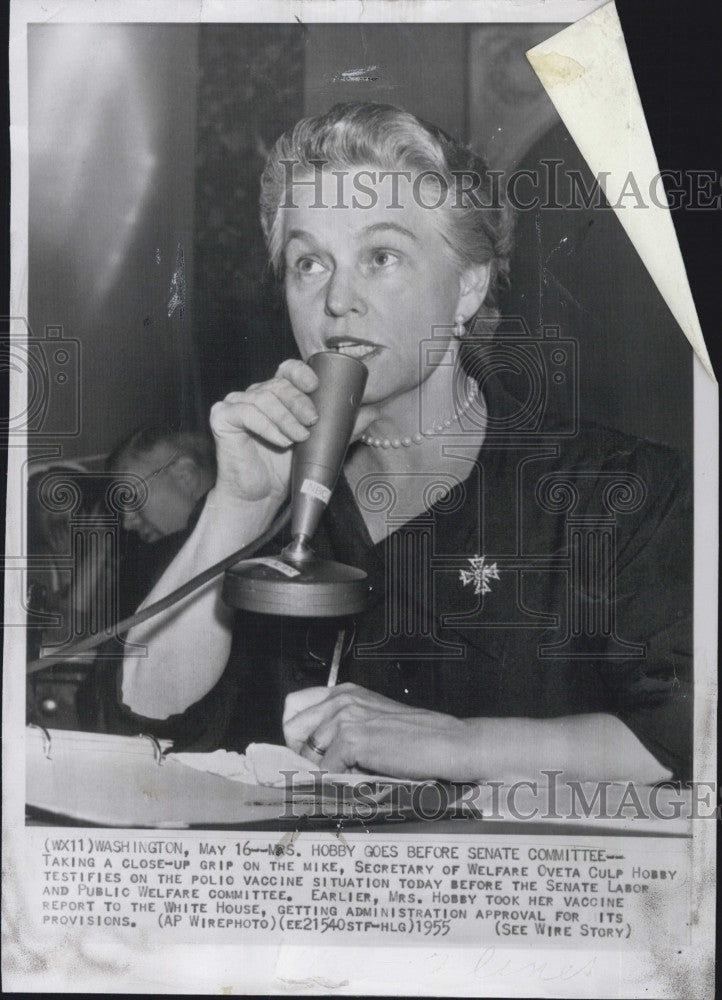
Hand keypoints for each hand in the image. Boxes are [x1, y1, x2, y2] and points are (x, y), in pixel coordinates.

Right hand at [210, 359, 378, 506]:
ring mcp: (236, 404)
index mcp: (277, 395)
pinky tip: (281, 441)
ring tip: (298, 438)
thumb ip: (342, 427)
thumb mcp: (318, 444)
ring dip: (286, 418)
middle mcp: (255, 394)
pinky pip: (246, 412)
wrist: (259, 496)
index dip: (301, 372)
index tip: (315, 386)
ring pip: (264, 397)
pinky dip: (267, 426)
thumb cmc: (284, 468)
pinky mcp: (222, 418)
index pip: (288, 370)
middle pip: (278, 383)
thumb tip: (373, 412)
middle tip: (312, 422)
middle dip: (298, 401)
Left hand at [282, 682, 469, 779]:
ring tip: (351, 774)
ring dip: (325, 770)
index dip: (295, 732)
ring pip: (307, 753)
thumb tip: (310, 753)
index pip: (293, 705)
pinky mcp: (352, 739)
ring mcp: (345, 717)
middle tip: (327, 768)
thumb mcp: (372, 720)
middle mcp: (341, 699)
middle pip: (291, 729)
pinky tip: (360, 778)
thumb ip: (342, 726)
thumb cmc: (416, 738)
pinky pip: (326, 770)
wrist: (447, 743)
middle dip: (304, 754)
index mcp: (344, 692)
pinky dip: (339, 781)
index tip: (307, 751)